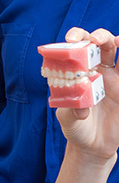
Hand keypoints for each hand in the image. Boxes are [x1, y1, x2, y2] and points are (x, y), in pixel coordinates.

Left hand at [57, 27, 118, 161]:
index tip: (71, 40)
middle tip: (97, 40)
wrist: (92, 146)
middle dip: (102, 36)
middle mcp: (101, 71)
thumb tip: (82, 107)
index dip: (78, 37)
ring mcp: (118, 80)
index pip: (80, 47)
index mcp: (81, 72)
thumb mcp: (68, 119)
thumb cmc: (76, 127)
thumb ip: (72, 109)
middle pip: (105, 44)